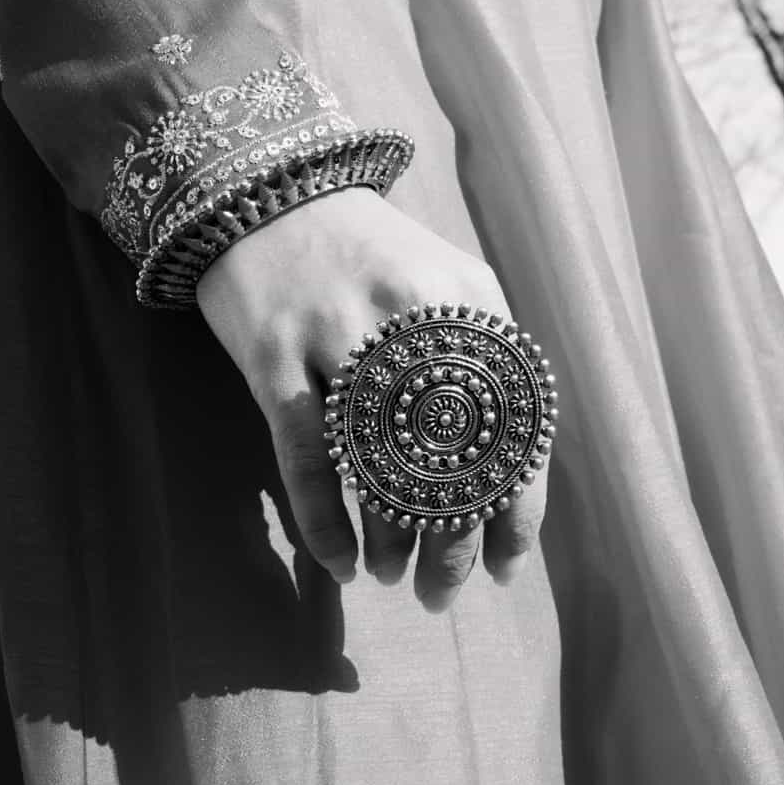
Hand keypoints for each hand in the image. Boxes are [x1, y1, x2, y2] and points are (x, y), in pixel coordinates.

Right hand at [195, 185, 548, 612]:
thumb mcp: (448, 286)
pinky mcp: (274, 353)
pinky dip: (324, 521)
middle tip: (440, 594)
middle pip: (449, 461)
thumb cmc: (368, 256)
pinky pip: (306, 458)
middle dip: (450, 544)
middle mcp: (415, 319)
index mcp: (472, 306)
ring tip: (389, 576)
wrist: (268, 190)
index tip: (502, 568)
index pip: (514, 431)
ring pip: (379, 467)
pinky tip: (337, 563)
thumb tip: (504, 479)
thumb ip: (484, 361)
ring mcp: (339, 335)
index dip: (514, 513)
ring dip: (389, 540)